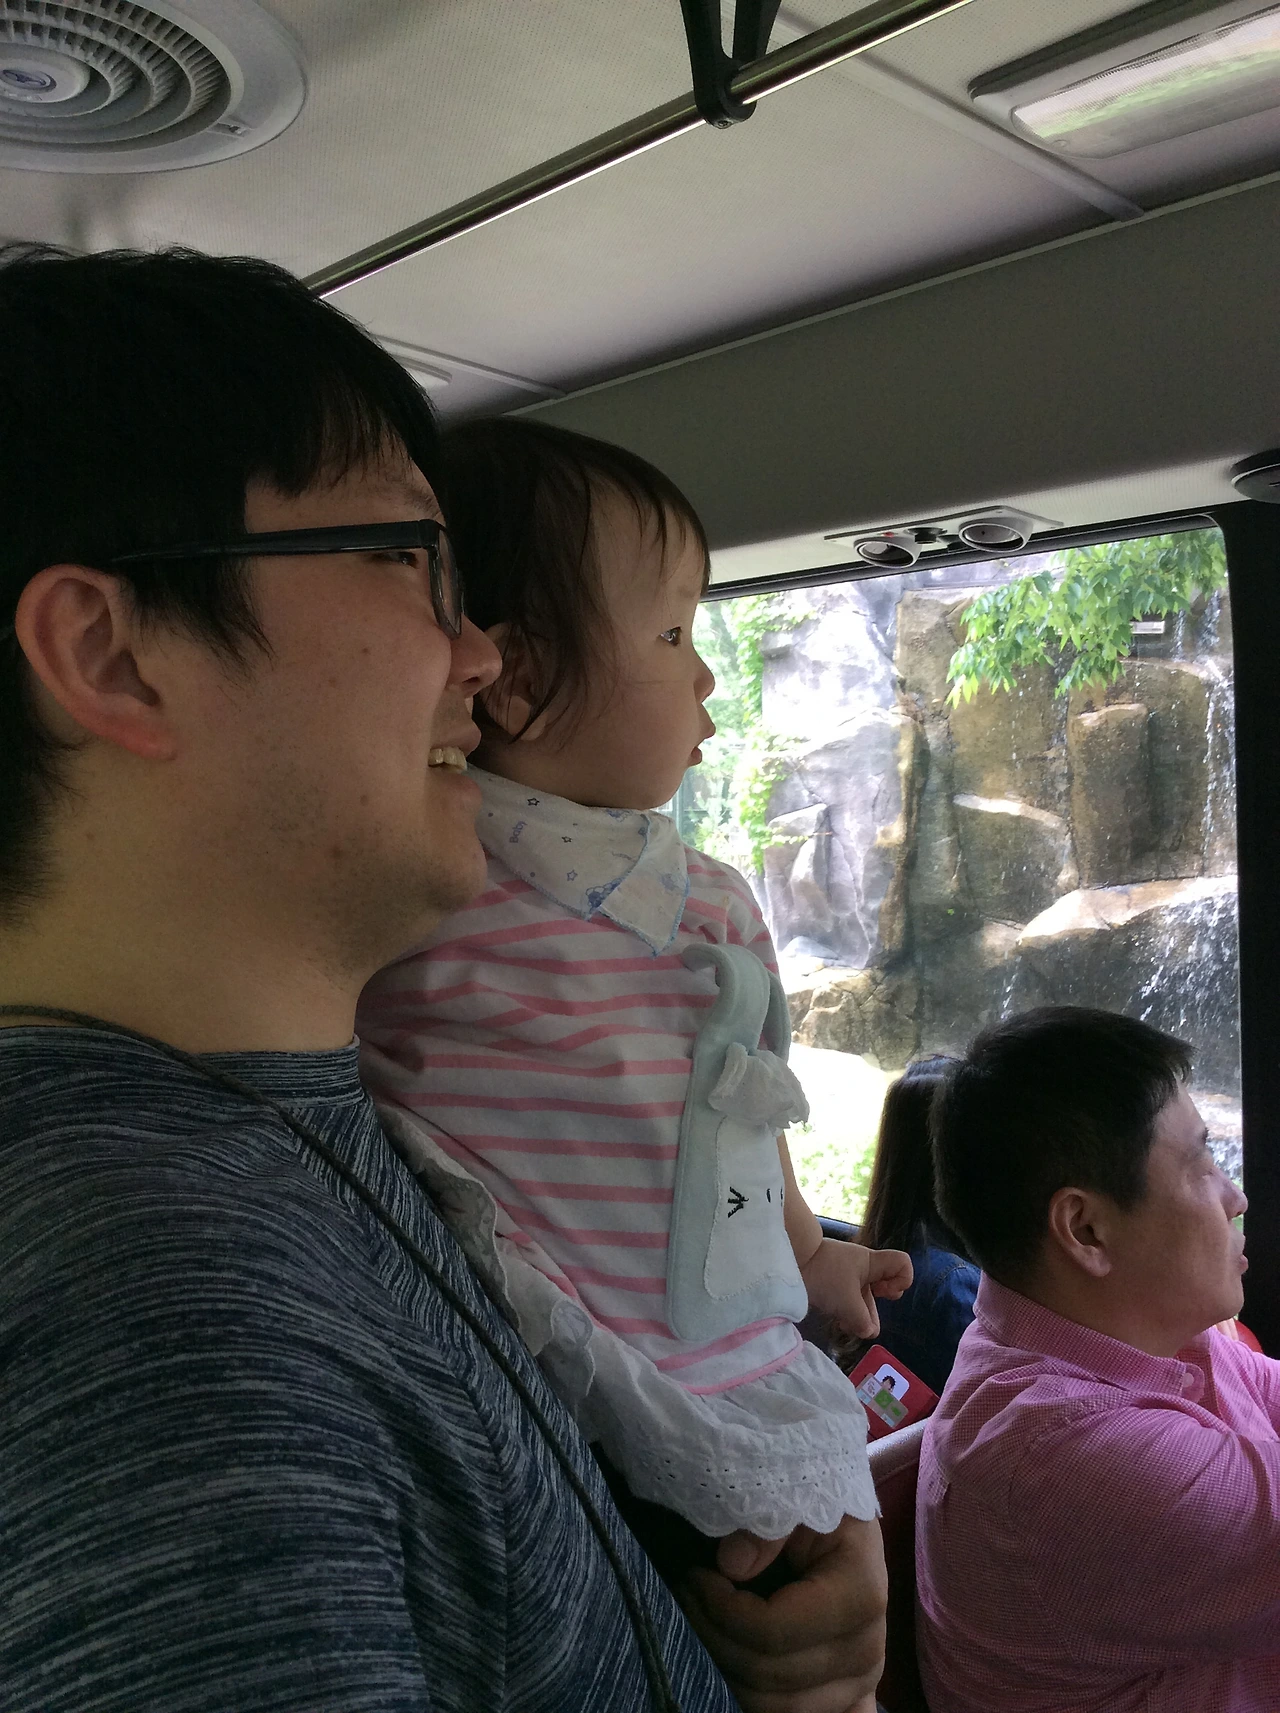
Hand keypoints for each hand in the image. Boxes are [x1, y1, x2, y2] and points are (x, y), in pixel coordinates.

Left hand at [676, 1516, 886, 1711]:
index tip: (694, 1575)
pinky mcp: (852, 1695)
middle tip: (689, 1593)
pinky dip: (774, 1709)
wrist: (838, 1514)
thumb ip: (764, 1521)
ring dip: (728, 1668)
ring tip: (707, 1620)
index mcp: (860, 1594)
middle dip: (714, 1635)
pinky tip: (743, 1687)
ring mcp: (861, 1681)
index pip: (771, 1632)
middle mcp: (867, 1649)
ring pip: (774, 1709)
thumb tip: (731, 1564)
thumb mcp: (790, 1489)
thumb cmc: (811, 1497)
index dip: (720, 1609)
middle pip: (768, 1678)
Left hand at [799, 1240, 912, 1338]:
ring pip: (862, 1299)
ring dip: (857, 1315)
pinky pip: (847, 1300)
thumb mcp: (847, 1302)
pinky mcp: (832, 1282)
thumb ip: (863, 1321)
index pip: (903, 1265)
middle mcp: (862, 1268)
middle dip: (873, 1310)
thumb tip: (869, 1332)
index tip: (884, 1293)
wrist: (790, 1259)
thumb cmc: (824, 1275)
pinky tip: (836, 1319)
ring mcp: (846, 1275)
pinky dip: (844, 1311)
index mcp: (872, 1264)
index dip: (902, 1281)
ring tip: (844, 1323)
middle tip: (859, 1317)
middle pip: (883, 1289)